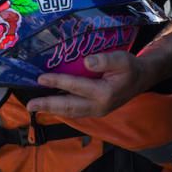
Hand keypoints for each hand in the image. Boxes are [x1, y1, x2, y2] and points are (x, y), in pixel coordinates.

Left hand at [26, 51, 145, 117]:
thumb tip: (87, 62)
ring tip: (35, 107)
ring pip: (70, 112)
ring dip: (51, 109)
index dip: (58, 82)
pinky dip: (60, 108)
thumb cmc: (130, 67)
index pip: (76, 87)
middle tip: (30, 105)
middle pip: (69, 107)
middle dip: (48, 105)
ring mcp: (97, 111)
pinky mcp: (95, 111)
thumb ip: (105, 60)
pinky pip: (75, 111)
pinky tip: (50, 104)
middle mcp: (99, 106)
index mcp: (104, 93)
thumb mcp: (122, 59)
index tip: (41, 78)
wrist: (141, 79)